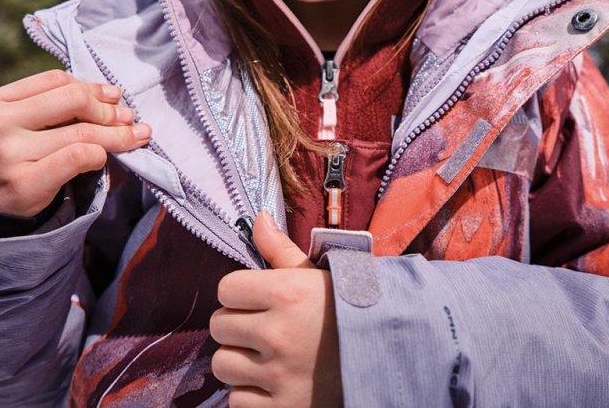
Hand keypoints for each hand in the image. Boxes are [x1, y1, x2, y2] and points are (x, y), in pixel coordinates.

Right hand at [0, 69, 151, 217]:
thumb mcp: (7, 127)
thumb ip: (44, 108)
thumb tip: (108, 96)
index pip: (55, 81)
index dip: (91, 86)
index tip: (112, 96)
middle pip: (72, 100)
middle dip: (108, 109)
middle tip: (128, 117)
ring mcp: (10, 154)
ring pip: (82, 132)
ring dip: (116, 134)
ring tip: (135, 136)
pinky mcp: (25, 183)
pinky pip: (78, 157)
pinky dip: (99, 155)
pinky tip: (103, 160)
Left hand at [210, 212, 342, 407]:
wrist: (389, 355)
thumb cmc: (349, 311)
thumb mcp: (317, 276)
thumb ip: (280, 249)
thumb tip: (257, 219)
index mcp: (288, 293)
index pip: (226, 289)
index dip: (240, 293)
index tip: (256, 300)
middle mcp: (279, 333)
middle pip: (219, 326)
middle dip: (237, 326)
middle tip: (262, 328)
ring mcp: (280, 375)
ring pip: (222, 365)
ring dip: (239, 362)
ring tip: (265, 356)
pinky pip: (237, 401)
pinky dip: (250, 394)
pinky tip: (272, 382)